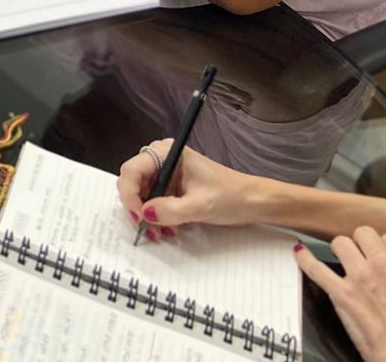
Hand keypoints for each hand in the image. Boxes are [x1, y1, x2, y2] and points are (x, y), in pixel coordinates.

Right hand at [116, 139, 259, 240]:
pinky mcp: (171, 186)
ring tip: (162, 232)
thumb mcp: (200, 206)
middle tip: (148, 229)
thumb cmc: (232, 197)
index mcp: (167, 152)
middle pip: (133, 182)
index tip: (139, 218)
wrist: (255, 202)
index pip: (132, 170)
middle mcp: (162, 158)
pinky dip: (157, 216)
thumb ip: (170, 210)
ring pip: (141, 194)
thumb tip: (144, 214)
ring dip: (148, 215)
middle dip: (138, 207)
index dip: (130, 195)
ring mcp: (166, 172)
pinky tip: (169, 227)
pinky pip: (153, 200)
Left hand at [297, 228, 385, 361]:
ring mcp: (359, 278)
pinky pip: (315, 268)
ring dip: (342, 249)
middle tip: (365, 255)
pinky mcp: (341, 294)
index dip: (385, 248)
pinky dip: (305, 259)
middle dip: (363, 243)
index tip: (383, 255)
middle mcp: (381, 265)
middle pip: (363, 233)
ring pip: (341, 243)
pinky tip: (300, 252)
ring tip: (344, 257)